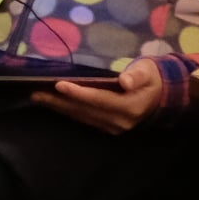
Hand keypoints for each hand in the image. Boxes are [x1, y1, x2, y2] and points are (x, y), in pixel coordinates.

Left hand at [33, 56, 166, 132]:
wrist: (162, 96)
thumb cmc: (152, 78)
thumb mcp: (148, 71)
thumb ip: (137, 76)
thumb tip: (125, 81)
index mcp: (130, 107)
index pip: (99, 99)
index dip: (78, 93)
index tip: (58, 85)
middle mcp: (120, 122)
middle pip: (84, 111)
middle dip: (59, 102)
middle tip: (36, 93)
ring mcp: (113, 128)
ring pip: (81, 117)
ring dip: (59, 108)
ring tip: (38, 98)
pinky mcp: (108, 127)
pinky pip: (84, 120)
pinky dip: (68, 112)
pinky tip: (54, 105)